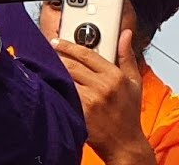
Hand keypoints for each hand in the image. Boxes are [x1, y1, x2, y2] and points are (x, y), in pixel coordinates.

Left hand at [52, 30, 155, 164]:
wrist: (125, 144)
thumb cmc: (129, 114)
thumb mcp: (134, 82)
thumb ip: (127, 56)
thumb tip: (125, 35)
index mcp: (116, 76)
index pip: (86, 53)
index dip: (68, 45)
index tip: (57, 42)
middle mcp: (103, 86)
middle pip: (71, 64)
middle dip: (56, 57)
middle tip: (46, 53)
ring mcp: (91, 99)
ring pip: (65, 77)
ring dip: (52, 70)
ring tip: (44, 66)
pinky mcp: (81, 112)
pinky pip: (63, 94)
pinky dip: (54, 87)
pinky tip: (48, 84)